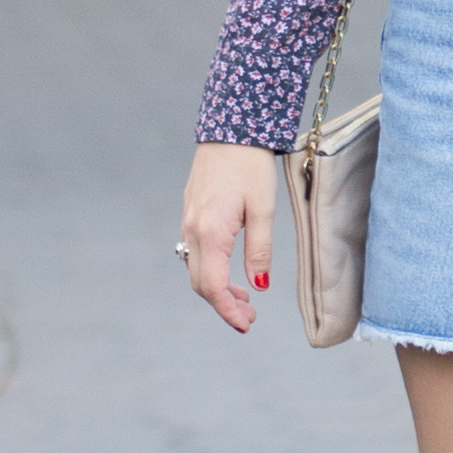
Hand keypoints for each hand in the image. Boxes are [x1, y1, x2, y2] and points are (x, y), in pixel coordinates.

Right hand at [180, 143, 278, 333]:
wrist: (231, 128)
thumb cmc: (251, 166)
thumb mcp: (264, 209)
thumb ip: (260, 249)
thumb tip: (259, 285)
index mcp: (211, 232)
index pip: (213, 287)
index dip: (228, 311)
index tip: (246, 324)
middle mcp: (193, 229)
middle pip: (201, 283)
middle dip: (224, 304)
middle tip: (250, 316)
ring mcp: (188, 220)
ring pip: (196, 268)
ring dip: (218, 288)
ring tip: (245, 297)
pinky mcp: (191, 212)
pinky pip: (195, 251)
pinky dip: (211, 269)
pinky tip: (231, 270)